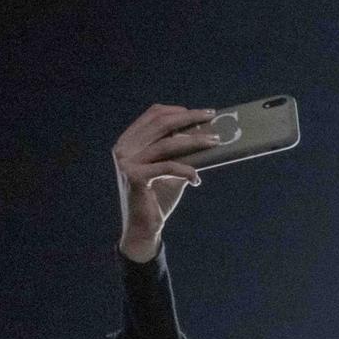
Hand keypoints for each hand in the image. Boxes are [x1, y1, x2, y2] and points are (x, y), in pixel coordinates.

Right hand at [112, 104, 217, 260]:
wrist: (144, 227)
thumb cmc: (158, 196)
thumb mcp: (170, 168)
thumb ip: (180, 151)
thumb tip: (207, 134)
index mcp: (128, 141)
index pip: (153, 114)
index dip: (178, 110)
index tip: (202, 113)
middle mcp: (124, 148)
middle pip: (161, 123)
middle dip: (190, 118)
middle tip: (212, 117)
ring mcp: (127, 162)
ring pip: (167, 143)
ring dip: (195, 141)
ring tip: (215, 142)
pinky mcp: (135, 177)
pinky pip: (169, 166)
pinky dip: (187, 171)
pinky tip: (196, 179)